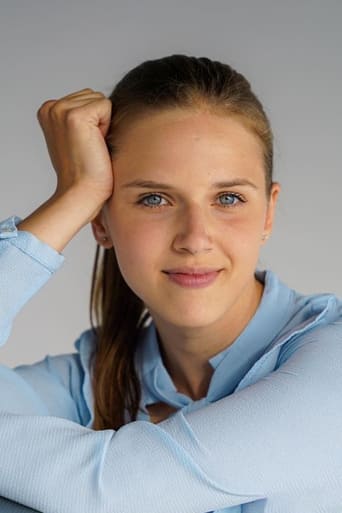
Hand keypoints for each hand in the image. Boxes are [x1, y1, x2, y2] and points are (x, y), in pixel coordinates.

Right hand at [37, 88, 113, 206]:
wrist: (81, 191)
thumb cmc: (82, 171)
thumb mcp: (74, 137)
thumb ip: (80, 117)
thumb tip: (101, 104)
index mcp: (48, 110)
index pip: (86, 98)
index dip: (93, 122)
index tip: (82, 144)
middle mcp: (51, 107)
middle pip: (94, 96)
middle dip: (98, 121)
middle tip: (89, 146)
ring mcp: (61, 110)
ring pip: (100, 100)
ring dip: (103, 124)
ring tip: (92, 145)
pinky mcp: (75, 116)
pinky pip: (106, 106)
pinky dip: (107, 126)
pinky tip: (95, 144)